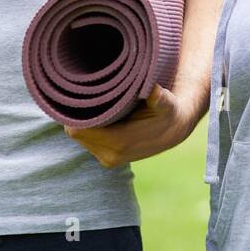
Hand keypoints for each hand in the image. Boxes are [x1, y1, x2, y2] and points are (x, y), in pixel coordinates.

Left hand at [65, 85, 194, 167]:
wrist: (174, 130)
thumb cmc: (167, 111)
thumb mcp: (166, 102)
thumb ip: (159, 98)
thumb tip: (154, 91)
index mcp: (120, 143)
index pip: (79, 129)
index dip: (75, 112)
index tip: (79, 94)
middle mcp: (111, 156)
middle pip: (76, 133)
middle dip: (76, 115)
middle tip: (83, 94)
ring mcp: (108, 159)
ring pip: (80, 138)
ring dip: (82, 122)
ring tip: (90, 103)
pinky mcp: (107, 159)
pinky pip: (86, 141)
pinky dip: (88, 128)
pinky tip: (95, 114)